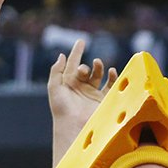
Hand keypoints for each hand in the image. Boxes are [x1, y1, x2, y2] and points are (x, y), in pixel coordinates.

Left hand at [49, 39, 116, 156]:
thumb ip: (56, 71)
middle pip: (86, 69)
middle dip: (86, 66)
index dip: (76, 52)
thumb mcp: (54, 88)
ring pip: (98, 75)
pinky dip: (113, 77)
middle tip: (83, 70)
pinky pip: (110, 85)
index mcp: (68, 84)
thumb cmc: (62, 109)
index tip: (81, 41)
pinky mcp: (103, 100)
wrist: (74, 126)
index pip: (72, 64)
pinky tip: (111, 71)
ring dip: (99, 67)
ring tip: (98, 64)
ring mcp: (92, 93)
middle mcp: (80, 88)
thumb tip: (62, 55)